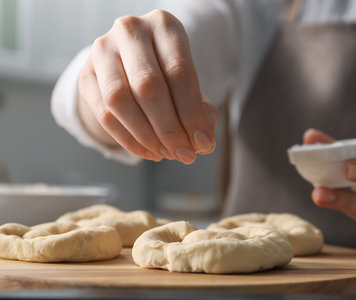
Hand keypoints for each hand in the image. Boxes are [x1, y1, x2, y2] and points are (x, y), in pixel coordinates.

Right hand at [78, 10, 219, 163]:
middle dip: (169, 128)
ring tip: (166, 153)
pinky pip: (103, 114)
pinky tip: (148, 151)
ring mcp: (102, 51)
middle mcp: (130, 31)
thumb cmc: (169, 73)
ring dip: (146, 136)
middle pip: (147, 85)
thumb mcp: (191, 82)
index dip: (192, 113)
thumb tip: (202, 142)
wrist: (133, 62)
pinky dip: (128, 140)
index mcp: (164, 25)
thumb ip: (202, 110)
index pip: (179, 71)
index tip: (203, 142)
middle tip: (185, 153)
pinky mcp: (86, 75)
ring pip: (119, 100)